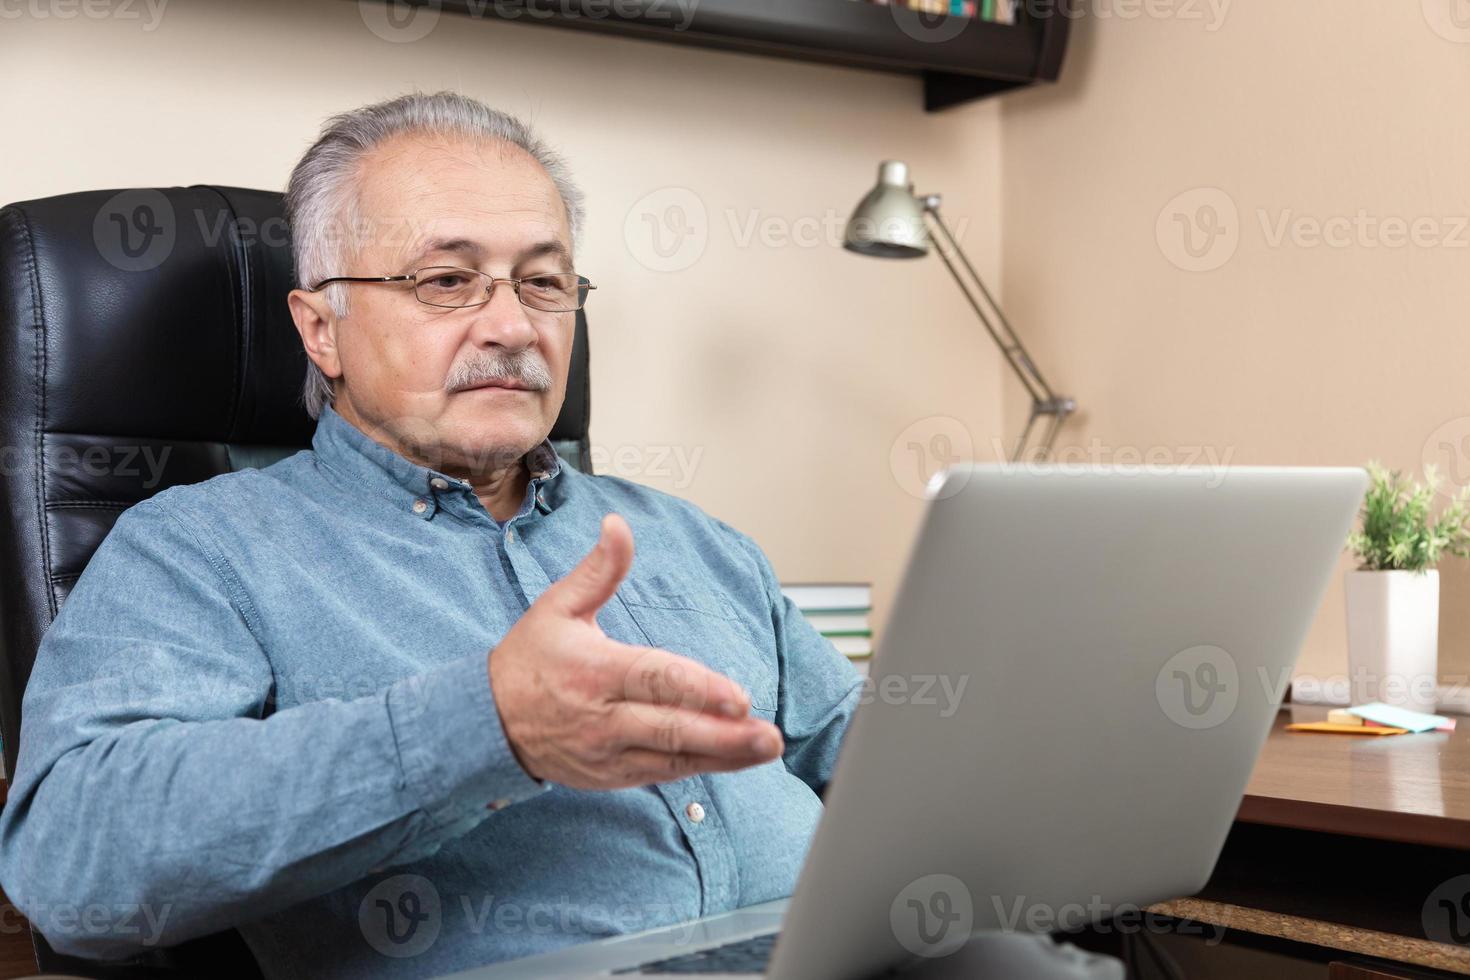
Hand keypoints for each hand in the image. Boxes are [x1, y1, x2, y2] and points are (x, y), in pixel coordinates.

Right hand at [487, 513, 784, 789]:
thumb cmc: (529, 660)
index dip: (698, 689)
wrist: (488, 723)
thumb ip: (599, 570)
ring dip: (724, 755)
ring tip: (765, 748)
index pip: (654, 680)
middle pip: (671, 728)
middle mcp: (603, 717)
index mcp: (594, 671)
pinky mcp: (613, 775)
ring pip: (673, 757)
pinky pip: (664, 774)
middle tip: (768, 734)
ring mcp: (609, 751)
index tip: (738, 697)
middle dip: (724, 733)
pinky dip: (702, 767)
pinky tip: (736, 759)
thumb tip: (619, 526)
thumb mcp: (558, 606)